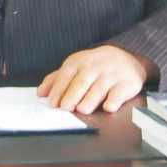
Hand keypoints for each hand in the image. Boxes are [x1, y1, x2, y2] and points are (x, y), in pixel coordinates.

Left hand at [37, 46, 155, 113]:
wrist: (126, 56)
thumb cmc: (96, 65)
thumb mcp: (76, 66)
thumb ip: (57, 79)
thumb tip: (40, 93)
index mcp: (80, 62)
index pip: (67, 75)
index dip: (59, 89)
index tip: (53, 102)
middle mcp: (95, 67)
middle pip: (82, 81)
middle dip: (72, 95)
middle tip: (65, 108)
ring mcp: (111, 75)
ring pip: (99, 88)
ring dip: (90, 99)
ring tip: (82, 110)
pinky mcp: (126, 84)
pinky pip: (119, 93)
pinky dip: (113, 101)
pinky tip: (108, 107)